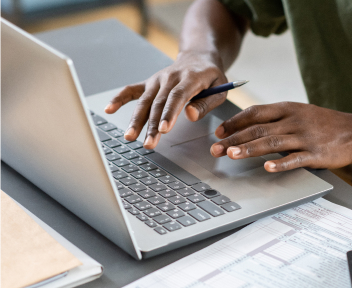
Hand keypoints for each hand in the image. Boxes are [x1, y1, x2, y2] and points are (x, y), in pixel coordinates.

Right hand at [104, 51, 227, 148]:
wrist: (199, 57)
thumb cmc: (211, 77)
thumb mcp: (220, 88)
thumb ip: (207, 103)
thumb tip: (191, 115)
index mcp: (190, 78)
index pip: (177, 97)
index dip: (169, 113)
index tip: (163, 130)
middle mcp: (170, 77)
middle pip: (158, 103)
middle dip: (151, 125)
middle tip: (148, 144)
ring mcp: (157, 80)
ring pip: (145, 101)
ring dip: (136, 120)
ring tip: (129, 137)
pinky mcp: (149, 83)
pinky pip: (132, 90)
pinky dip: (119, 98)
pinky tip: (109, 109)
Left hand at [210, 102, 351, 171]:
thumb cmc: (325, 124)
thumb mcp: (301, 113)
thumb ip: (278, 119)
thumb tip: (250, 128)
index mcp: (288, 108)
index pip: (256, 113)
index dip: (235, 122)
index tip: (219, 132)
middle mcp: (294, 121)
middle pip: (258, 129)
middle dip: (234, 139)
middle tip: (216, 149)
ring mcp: (305, 137)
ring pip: (272, 143)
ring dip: (250, 149)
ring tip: (232, 155)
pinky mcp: (315, 154)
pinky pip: (295, 159)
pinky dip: (280, 164)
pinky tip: (267, 168)